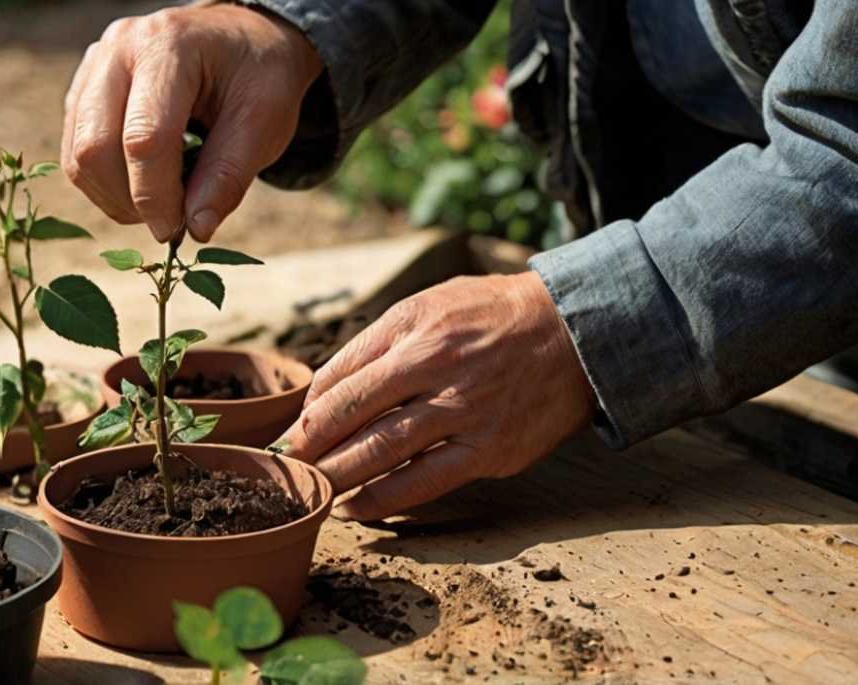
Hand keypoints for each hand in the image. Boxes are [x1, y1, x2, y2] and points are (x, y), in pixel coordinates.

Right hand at [62, 4, 322, 242]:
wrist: (242, 39)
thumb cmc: (258, 76)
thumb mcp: (264, 120)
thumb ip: (229, 175)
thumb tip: (195, 229)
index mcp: (168, 47)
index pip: (144, 138)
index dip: (156, 197)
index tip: (177, 231)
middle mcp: (119, 49)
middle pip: (96, 147)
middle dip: (130, 202)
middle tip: (169, 224)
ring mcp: (94, 66)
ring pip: (77, 156)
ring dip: (114, 198)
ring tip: (160, 205)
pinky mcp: (83, 89)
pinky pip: (75, 152)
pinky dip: (104, 184)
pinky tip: (142, 186)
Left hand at [277, 272, 594, 520]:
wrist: (573, 332)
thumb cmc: (490, 316)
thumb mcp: (428, 306)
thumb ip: (374, 345)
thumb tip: (322, 393)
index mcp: (415, 331)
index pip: (341, 378)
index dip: (306, 412)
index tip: (287, 434)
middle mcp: (437, 369)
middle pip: (352, 415)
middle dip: (309, 446)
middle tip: (284, 468)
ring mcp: (464, 412)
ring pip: (381, 452)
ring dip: (336, 475)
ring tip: (310, 490)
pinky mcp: (489, 450)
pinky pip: (424, 483)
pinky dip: (383, 501)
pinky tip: (355, 509)